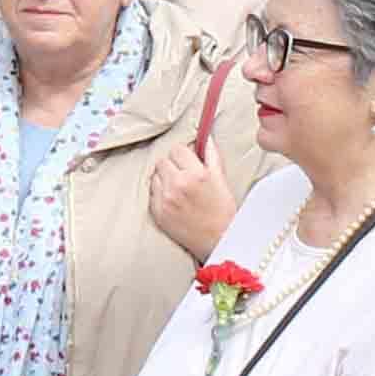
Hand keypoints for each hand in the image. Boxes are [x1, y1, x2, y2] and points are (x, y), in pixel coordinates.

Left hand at [147, 130, 233, 263]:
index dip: (183, 154)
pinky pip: (151, 193)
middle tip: (183, 174)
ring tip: (177, 188)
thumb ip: (211, 154)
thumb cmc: (223, 210)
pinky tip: (173, 200)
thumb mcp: (221, 178)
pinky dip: (159, 194)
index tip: (187, 161)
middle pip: (163, 161)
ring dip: (164, 178)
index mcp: (196, 174)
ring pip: (154, 176)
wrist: (218, 240)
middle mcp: (178, 185)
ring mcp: (165, 200)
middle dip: (172, 165)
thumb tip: (205, 135)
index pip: (176, 149)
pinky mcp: (158, 213)